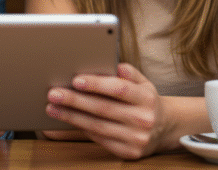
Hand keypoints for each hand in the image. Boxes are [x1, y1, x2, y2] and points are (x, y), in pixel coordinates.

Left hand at [44, 63, 170, 159]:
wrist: (165, 129)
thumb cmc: (146, 101)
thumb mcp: (144, 82)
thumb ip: (129, 72)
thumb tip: (115, 65)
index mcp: (147, 98)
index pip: (119, 89)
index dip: (97, 84)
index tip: (75, 80)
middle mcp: (143, 119)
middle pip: (103, 108)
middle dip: (75, 100)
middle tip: (53, 93)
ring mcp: (136, 138)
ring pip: (97, 126)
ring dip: (71, 117)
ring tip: (52, 108)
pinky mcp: (128, 153)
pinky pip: (99, 139)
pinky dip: (80, 130)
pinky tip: (66, 122)